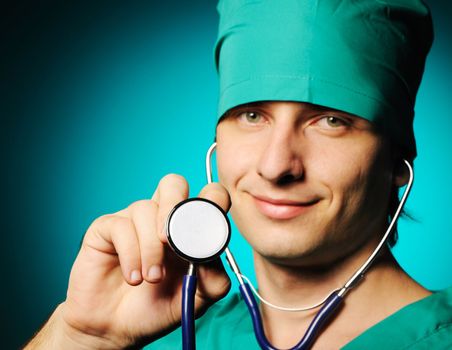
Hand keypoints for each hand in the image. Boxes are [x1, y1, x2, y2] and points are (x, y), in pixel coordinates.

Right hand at [60, 174, 230, 348]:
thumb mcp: (195, 298)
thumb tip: (214, 256)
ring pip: (146, 209)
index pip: (207, 196)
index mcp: (189, 227)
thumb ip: (213, 279)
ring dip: (152, 249)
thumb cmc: (156, 307)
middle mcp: (162, 217)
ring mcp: (134, 220)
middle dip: (175, 206)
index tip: (209, 231)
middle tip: (173, 243)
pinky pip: (120, 226)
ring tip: (152, 279)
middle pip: (173, 183)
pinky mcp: (107, 228)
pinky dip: (131, 254)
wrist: (116, 328)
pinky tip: (133, 277)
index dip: (213, 202)